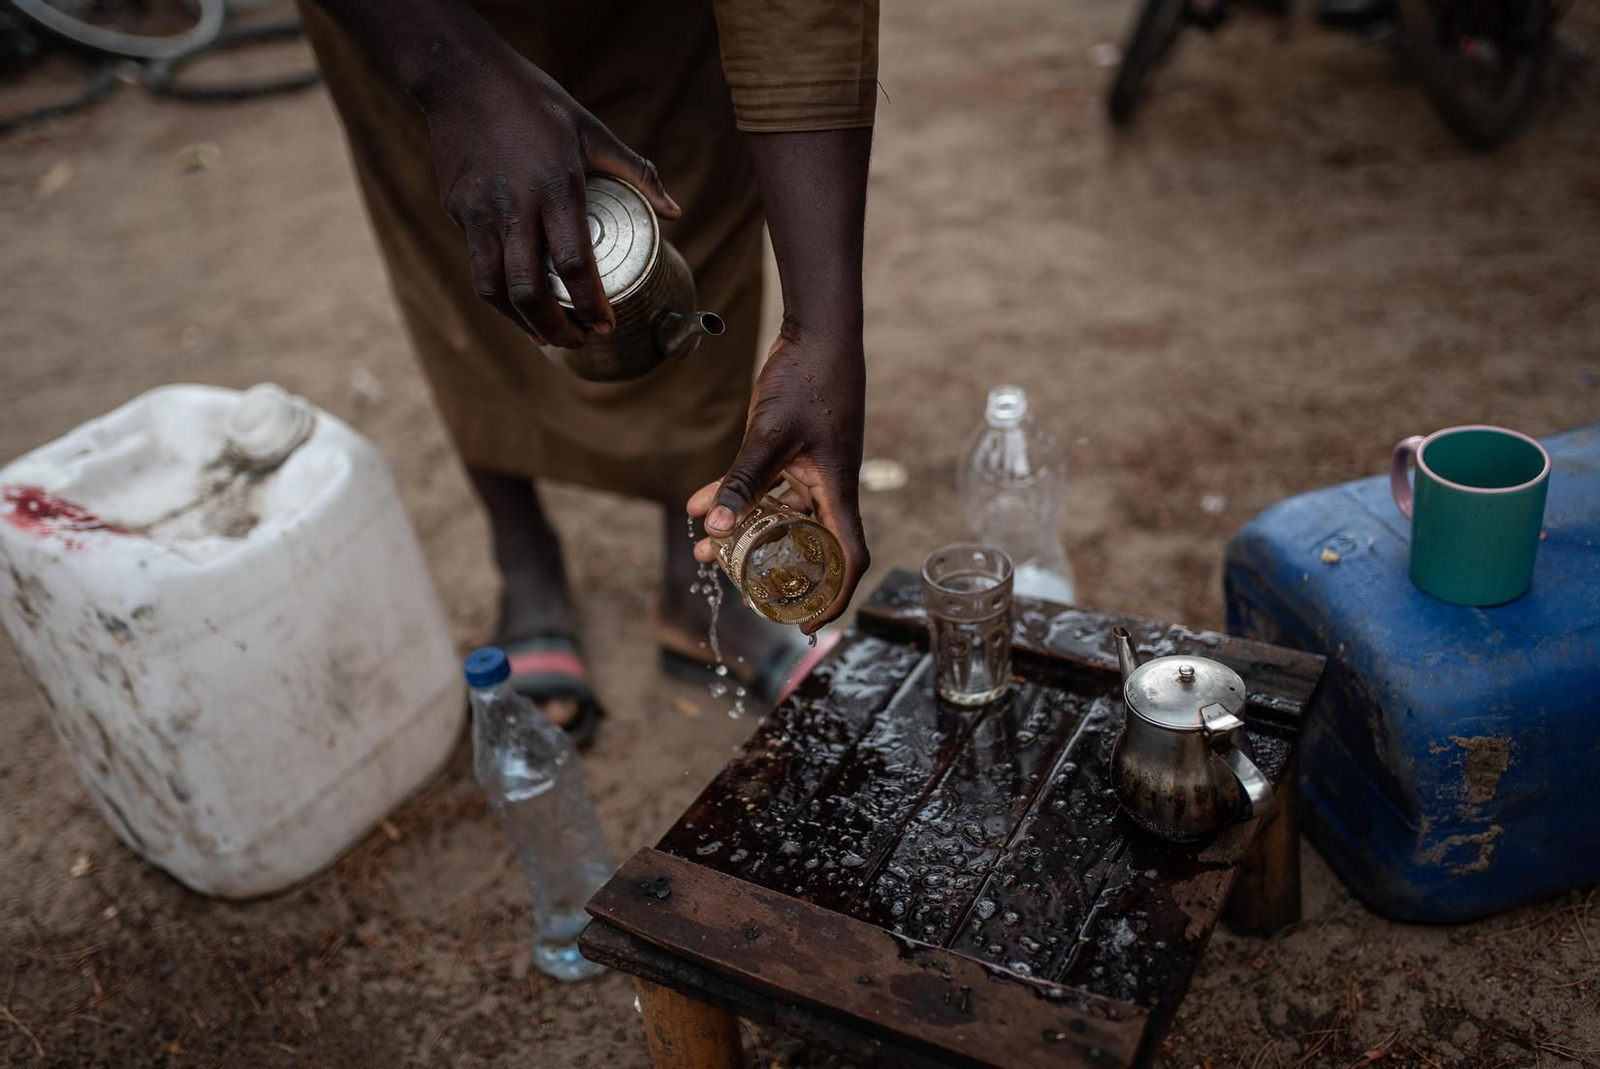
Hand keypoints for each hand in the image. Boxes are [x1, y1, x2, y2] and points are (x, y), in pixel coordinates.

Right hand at [422, 55, 679, 346]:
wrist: (460, 75)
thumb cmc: (534, 101)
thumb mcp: (591, 129)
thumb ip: (636, 172)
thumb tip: (674, 213)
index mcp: (555, 186)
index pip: (575, 263)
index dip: (591, 305)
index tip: (605, 326)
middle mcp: (513, 206)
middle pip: (529, 290)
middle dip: (556, 328)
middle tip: (579, 340)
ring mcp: (479, 212)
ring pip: (494, 290)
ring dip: (522, 324)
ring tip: (547, 336)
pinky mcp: (458, 211)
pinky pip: (477, 265)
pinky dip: (499, 295)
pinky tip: (518, 303)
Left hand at [687, 321, 869, 632]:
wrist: (817, 330)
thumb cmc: (807, 379)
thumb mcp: (768, 434)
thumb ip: (742, 481)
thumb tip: (711, 527)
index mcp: (838, 489)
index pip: (849, 556)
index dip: (835, 596)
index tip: (809, 622)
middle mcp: (829, 485)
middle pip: (809, 543)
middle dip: (773, 568)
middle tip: (737, 585)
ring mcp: (813, 467)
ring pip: (782, 515)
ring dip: (747, 532)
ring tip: (706, 549)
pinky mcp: (796, 449)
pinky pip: (769, 486)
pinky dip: (740, 497)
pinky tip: (700, 501)